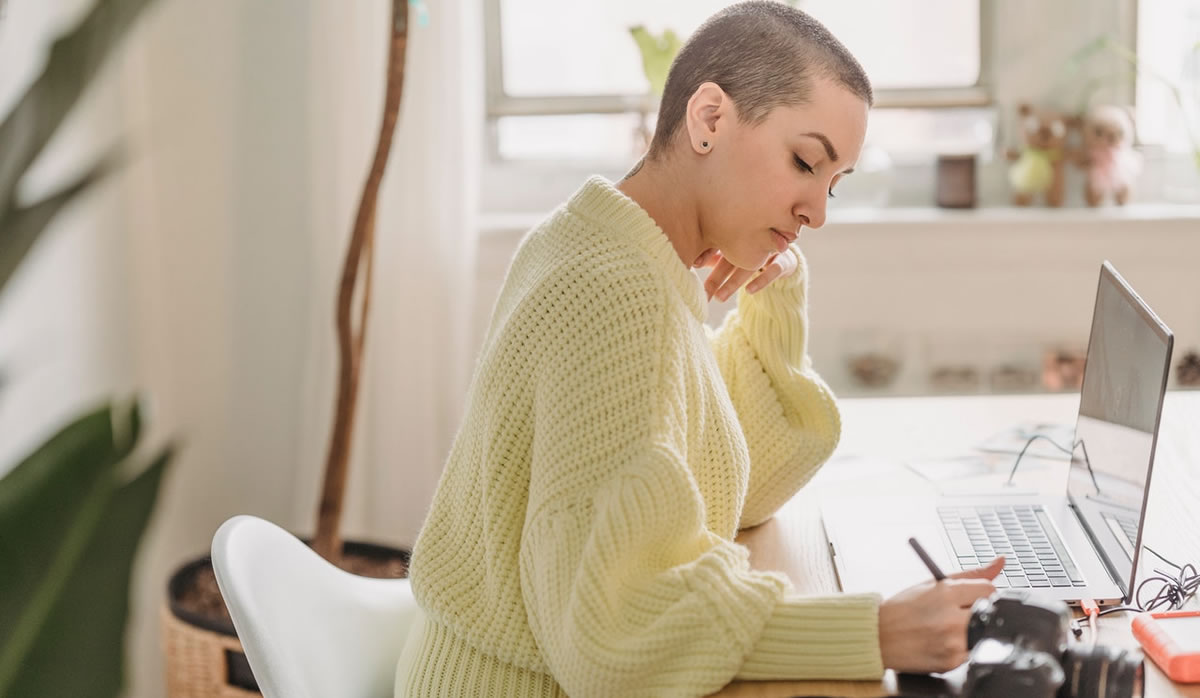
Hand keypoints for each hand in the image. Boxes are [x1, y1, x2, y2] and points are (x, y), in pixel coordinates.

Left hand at [697, 247, 798, 302]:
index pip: (721, 244)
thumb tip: (694, 262)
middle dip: (717, 276)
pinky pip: (773, 269)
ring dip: (733, 282)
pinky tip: (749, 291)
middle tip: (704, 292)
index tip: (695, 264)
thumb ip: (717, 258)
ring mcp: (770, 249)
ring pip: (749, 266)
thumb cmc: (755, 254)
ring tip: (719, 297)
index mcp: (741, 236)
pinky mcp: (784, 259)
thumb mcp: (736, 255)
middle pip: (733, 258)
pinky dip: (761, 280)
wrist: (787, 256)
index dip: (708, 253)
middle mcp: (755, 240)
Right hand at [877, 556, 1003, 673]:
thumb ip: (970, 575)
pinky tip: (942, 642)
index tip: (971, 597)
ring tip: (947, 628)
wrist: (878, 637)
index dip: (980, 592)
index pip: (988, 589)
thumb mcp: (933, 584)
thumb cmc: (903, 609)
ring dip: (971, 630)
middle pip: (990, 612)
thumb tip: (1000, 561)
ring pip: (982, 633)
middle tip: (960, 613)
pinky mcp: (951, 662)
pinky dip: (961, 648)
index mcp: (946, 593)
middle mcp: (951, 619)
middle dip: (978, 611)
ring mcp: (953, 643)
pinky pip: (970, 652)